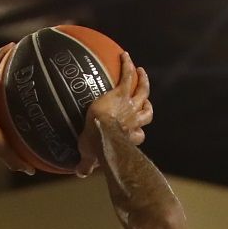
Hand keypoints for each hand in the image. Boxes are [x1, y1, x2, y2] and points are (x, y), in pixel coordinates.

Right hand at [0, 43, 32, 174]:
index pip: (9, 103)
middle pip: (6, 83)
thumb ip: (16, 158)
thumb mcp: (4, 147)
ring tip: (25, 54)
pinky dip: (3, 53)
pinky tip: (14, 45)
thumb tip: (31, 171)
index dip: (18, 99)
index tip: (30, 95)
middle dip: (16, 77)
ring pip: (1, 70)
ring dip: (11, 62)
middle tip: (30, 71)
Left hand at [76, 52, 152, 176]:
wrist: (101, 132)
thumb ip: (86, 164)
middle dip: (148, 105)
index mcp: (129, 136)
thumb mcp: (90, 155)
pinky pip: (127, 76)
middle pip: (147, 112)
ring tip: (140, 71)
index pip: (138, 135)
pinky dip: (128, 65)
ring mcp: (130, 106)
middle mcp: (134, 120)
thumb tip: (79, 173)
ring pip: (143, 91)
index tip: (136, 132)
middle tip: (144, 97)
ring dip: (143, 81)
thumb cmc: (97, 146)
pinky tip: (124, 55)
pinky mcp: (122, 93)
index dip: (138, 134)